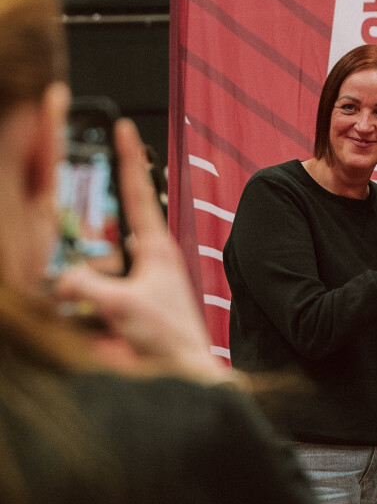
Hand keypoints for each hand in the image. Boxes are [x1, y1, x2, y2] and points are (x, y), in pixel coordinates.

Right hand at [55, 119, 226, 380]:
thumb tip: (60, 280)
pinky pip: (101, 301)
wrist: (190, 376)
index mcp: (157, 249)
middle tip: (97, 288)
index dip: (129, 158)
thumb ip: (84, 285)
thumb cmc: (170, 340)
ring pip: (98, 276)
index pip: (138, 192)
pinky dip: (96, 316)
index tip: (127, 128)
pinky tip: (107, 337)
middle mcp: (150, 263)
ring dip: (94, 300)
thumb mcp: (121, 306)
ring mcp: (143, 286)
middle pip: (105, 243)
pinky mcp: (135, 309)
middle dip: (90, 264)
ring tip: (111, 331)